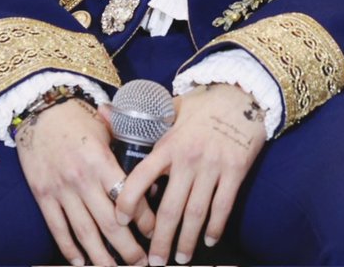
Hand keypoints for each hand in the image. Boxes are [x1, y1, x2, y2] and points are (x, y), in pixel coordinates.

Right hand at [16, 98, 154, 265]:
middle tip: (142, 263)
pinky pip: (58, 229)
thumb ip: (125, 150)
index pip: (127, 197)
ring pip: (84, 233)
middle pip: (109, 224)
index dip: (144, 219)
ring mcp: (61, 190)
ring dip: (101, 257)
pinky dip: (69, 249)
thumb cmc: (78, 118)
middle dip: (128, 249)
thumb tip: (151, 175)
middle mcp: (81, 178)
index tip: (156, 232)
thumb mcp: (106, 127)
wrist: (40, 110)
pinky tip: (81, 262)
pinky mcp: (43, 196)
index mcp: (101, 160)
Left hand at [109, 83, 266, 265]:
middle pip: (170, 209)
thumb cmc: (202, 103)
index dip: (127, 201)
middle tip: (153, 262)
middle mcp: (188, 158)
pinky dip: (215, 227)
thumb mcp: (170, 107)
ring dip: (186, 241)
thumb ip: (140, 118)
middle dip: (159, 240)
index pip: (141, 177)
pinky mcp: (235, 170)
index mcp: (168, 144)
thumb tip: (103, 111)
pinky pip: (223, 206)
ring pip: (196, 214)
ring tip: (179, 258)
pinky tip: (209, 240)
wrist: (241, 93)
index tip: (118, 221)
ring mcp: (213, 166)